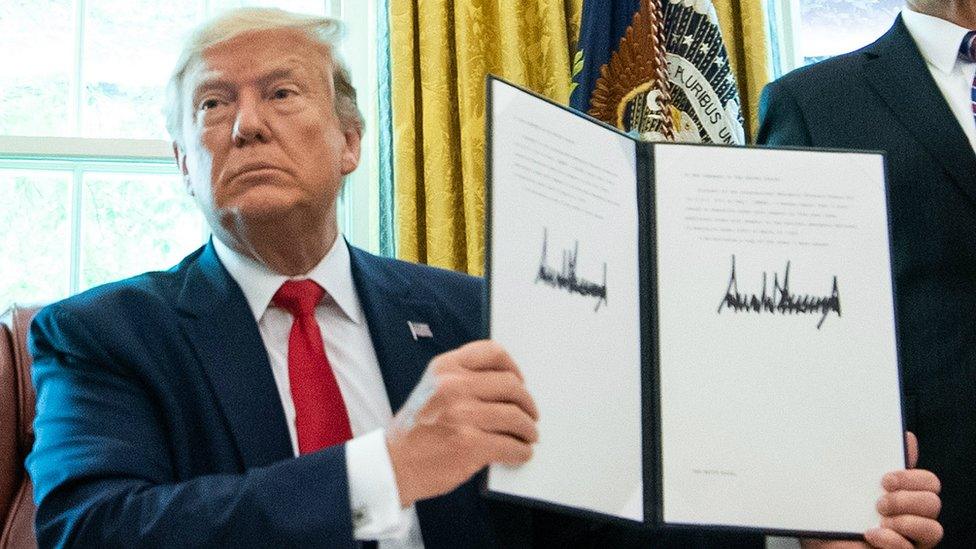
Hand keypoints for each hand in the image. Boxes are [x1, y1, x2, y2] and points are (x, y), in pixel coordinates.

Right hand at [385, 340, 538, 506]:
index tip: (519, 381)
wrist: (392, 465)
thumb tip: (505, 387)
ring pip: (515, 417)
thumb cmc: (413, 431)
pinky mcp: (470, 444)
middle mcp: (454, 386)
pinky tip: (520, 453)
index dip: (513, 367)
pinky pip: (511, 445)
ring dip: (528, 429)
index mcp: (444, 368)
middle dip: (527, 402)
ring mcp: (463, 415)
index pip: (492, 353)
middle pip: (511, 385)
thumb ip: (461, 380)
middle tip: (530, 414)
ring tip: (528, 436)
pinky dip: (521, 451)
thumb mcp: (430, 389)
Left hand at [802, 432, 941, 548]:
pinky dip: (891, 541)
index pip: (928, 482)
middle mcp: (911, 517)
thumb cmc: (832, 513)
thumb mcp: (844, 483)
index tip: (884, 478)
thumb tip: (903, 437)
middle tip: (878, 503)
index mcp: (901, 494)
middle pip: (933, 502)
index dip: (912, 477)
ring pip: (934, 528)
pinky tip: (870, 535)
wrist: (821, 542)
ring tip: (878, 521)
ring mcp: (910, 540)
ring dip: (905, 522)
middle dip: (906, 499)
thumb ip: (869, 460)